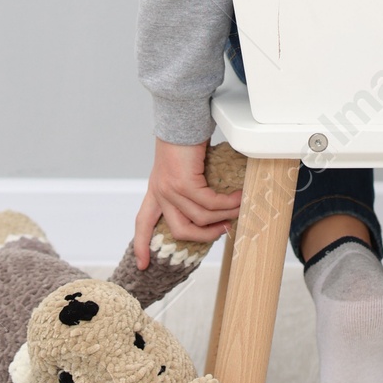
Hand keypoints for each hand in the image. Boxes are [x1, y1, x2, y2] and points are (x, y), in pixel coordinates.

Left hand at [134, 138, 241, 267]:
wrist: (181, 117)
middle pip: (180, 230)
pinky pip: (209, 202)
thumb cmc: (184, 138)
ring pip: (200, 218)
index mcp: (156, 190)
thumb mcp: (180, 167)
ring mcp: (170, 189)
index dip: (142, 245)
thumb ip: (188, 187)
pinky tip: (238, 197)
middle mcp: (160, 192)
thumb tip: (212, 206)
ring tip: (240, 208)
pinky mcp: (184, 183)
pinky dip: (227, 203)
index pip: (142, 223)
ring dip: (224, 215)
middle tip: (224, 231)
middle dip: (205, 236)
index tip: (142, 265)